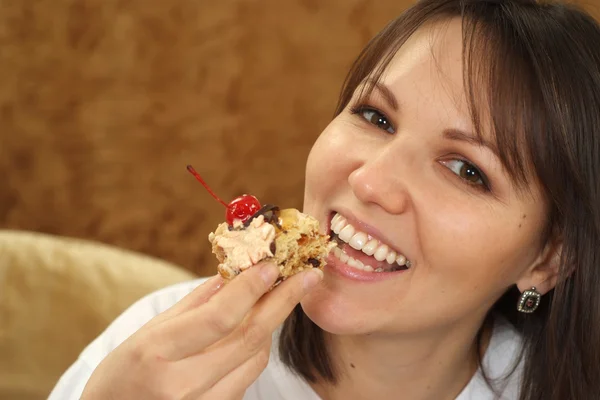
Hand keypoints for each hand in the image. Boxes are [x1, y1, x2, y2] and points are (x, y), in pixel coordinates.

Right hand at [80, 262, 322, 399]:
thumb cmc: (122, 375)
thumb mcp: (146, 333)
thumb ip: (193, 305)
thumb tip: (231, 274)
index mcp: (156, 353)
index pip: (218, 317)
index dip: (251, 288)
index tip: (274, 265)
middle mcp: (181, 385)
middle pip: (249, 338)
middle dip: (284, 302)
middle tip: (308, 277)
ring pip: (255, 357)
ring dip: (270, 324)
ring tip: (276, 299)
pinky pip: (248, 376)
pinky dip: (254, 350)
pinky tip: (250, 333)